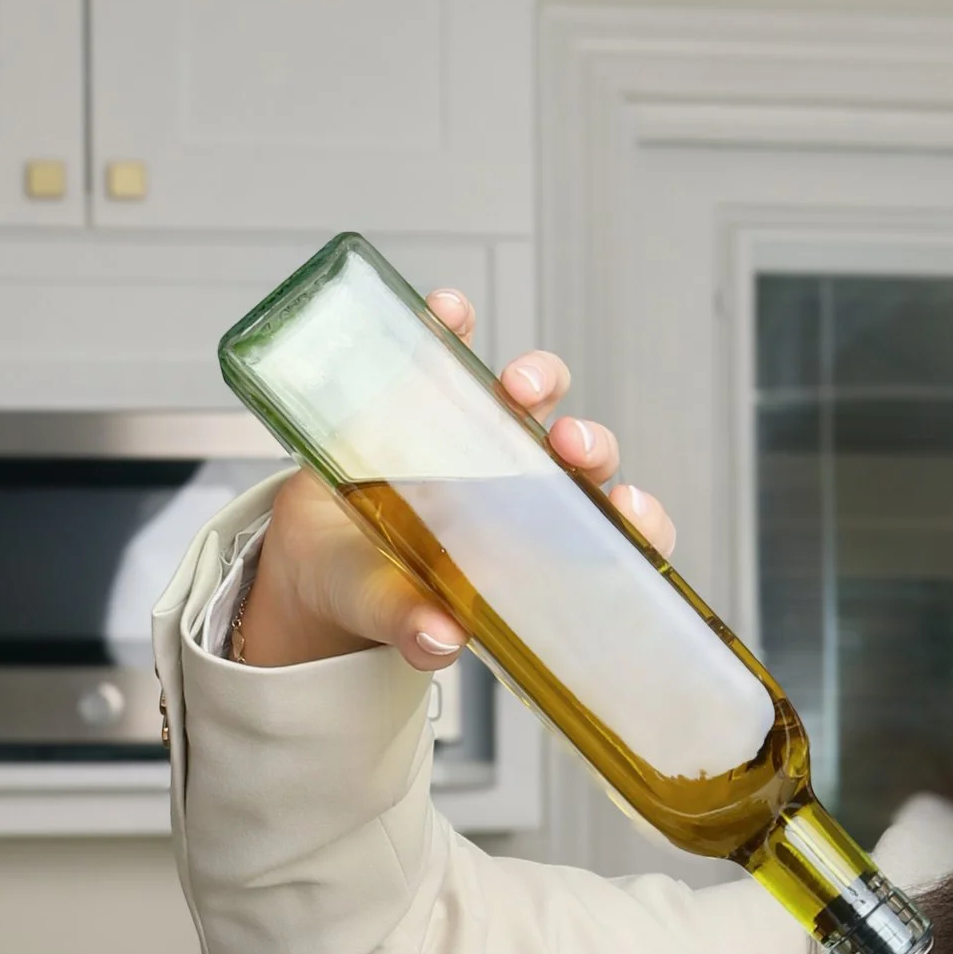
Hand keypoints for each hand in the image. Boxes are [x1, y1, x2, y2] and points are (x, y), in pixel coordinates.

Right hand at [231, 291, 678, 671]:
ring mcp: (478, 435)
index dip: (639, 520)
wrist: (313, 556)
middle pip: (586, 459)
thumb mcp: (392, 615)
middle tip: (568, 445)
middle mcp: (523, 487)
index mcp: (539, 549)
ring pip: (534, 395)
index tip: (631, 509)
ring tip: (514, 389)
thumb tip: (437, 640)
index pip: (617, 535)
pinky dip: (452, 324)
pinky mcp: (423, 393)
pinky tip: (450, 313)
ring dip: (539, 379)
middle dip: (591, 445)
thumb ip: (415, 630)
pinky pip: (450, 347)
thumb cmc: (377, 592)